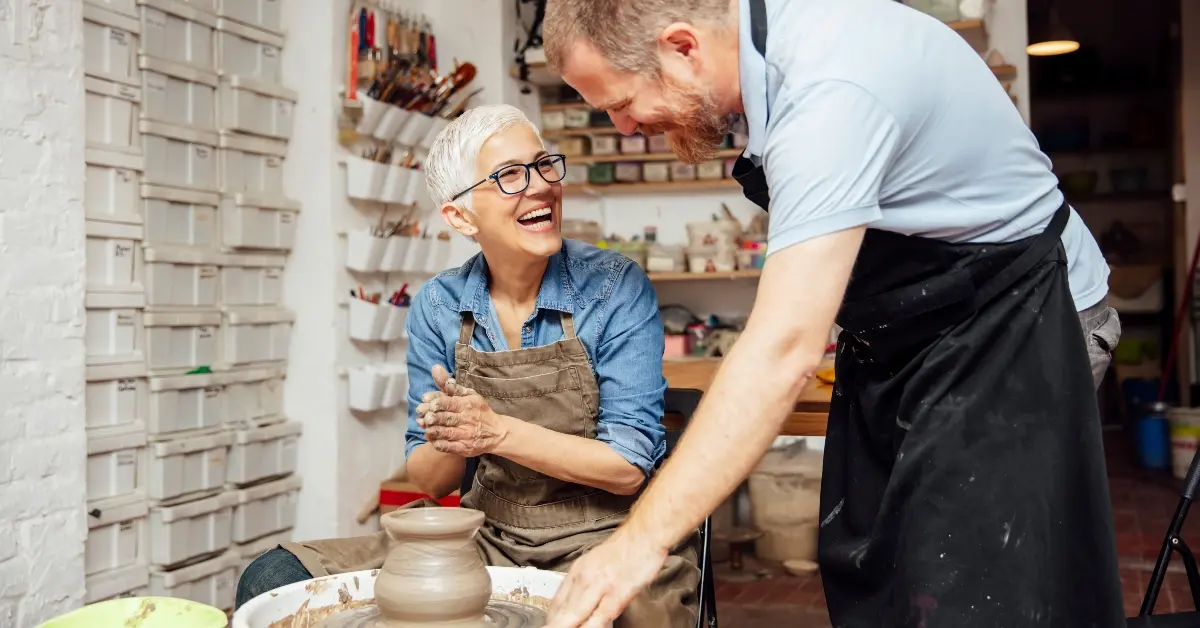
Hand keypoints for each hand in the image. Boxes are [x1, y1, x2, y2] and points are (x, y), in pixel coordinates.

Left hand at [416, 365, 508, 455]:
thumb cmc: (479, 410)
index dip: (435, 403)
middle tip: (422, 417)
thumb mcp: (468, 394)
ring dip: (433, 431)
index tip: (425, 402)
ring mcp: (467, 435)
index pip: (449, 403)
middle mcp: (467, 419)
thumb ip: (449, 384)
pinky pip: (450, 447)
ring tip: (425, 428)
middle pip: (446, 418)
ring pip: (447, 433)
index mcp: (467, 404)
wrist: (497, 433)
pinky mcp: (465, 448)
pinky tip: (431, 439)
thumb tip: (435, 368)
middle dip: (432, 418)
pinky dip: (439, 444)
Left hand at [545, 530, 667, 627]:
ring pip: (574, 616)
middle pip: (562, 610)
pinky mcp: (616, 595)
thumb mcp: (596, 561)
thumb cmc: (625, 549)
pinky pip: (598, 618)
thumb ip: (585, 580)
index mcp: (578, 571)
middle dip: (555, 624)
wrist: (644, 534)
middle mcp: (584, 578)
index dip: (552, 617)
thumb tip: (577, 600)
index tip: (550, 624)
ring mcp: (599, 587)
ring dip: (565, 626)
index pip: (557, 601)